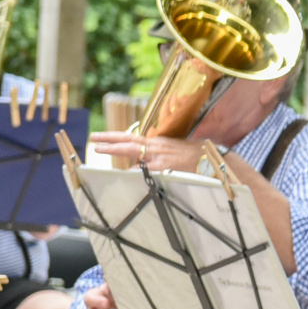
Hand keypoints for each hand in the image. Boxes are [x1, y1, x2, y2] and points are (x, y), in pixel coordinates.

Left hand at [90, 131, 208, 173]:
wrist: (214, 159)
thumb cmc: (198, 155)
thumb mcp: (176, 150)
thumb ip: (159, 153)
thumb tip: (146, 158)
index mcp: (158, 142)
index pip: (133, 137)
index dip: (116, 136)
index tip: (102, 137)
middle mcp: (157, 146)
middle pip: (128, 141)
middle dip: (109, 139)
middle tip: (93, 139)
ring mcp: (160, 156)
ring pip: (133, 151)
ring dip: (116, 150)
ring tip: (100, 149)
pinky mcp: (165, 166)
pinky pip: (145, 168)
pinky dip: (134, 169)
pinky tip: (123, 172)